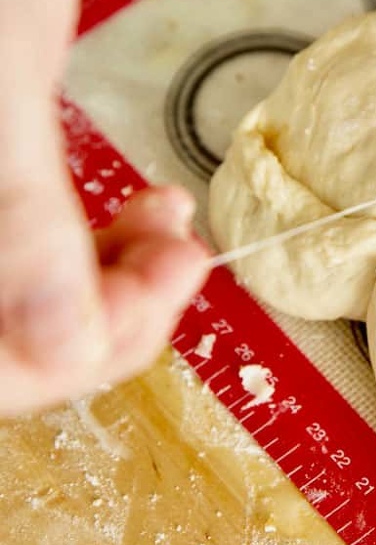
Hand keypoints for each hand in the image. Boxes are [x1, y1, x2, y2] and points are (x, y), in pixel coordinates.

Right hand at [0, 0, 208, 415]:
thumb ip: (17, 215)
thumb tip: (63, 348)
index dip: (75, 353)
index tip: (167, 284)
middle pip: (18, 350)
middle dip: (115, 316)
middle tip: (187, 259)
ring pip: (43, 311)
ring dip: (123, 286)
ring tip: (178, 231)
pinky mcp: (0, 191)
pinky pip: (53, 260)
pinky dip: (111, 251)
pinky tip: (157, 213)